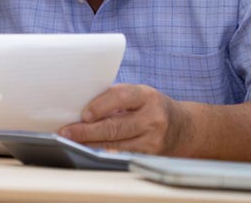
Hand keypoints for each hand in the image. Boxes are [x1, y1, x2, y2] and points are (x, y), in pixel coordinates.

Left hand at [57, 84, 190, 154]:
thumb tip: (81, 105)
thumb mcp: (138, 94)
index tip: (83, 114)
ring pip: (116, 143)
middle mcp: (152, 117)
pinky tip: (91, 150)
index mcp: (147, 96)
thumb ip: (115, 97)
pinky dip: (104, 152)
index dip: (100, 106)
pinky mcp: (151, 155)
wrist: (184, 127)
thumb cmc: (151, 106)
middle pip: (115, 126)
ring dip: (90, 144)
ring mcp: (153, 139)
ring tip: (73, 142)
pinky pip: (123, 154)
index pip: (122, 97)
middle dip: (87, 131)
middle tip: (66, 132)